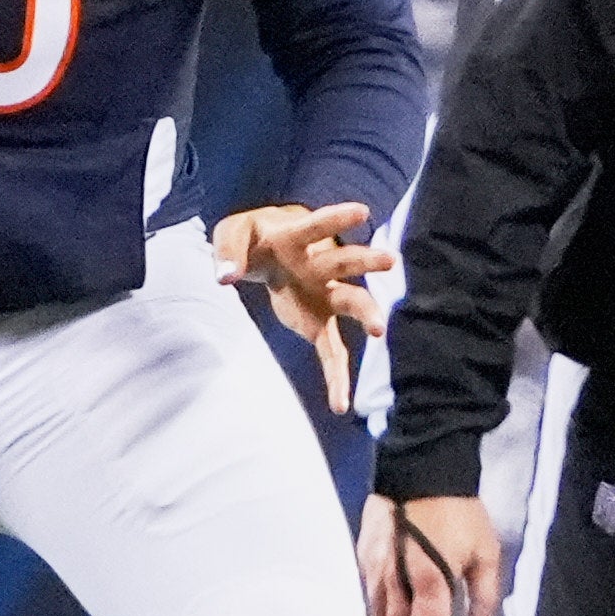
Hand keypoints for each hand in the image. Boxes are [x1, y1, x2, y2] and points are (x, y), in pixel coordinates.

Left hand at [212, 200, 391, 415]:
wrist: (268, 251)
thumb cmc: (253, 238)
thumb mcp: (232, 234)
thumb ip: (227, 252)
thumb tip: (225, 277)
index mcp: (299, 238)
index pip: (318, 226)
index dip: (337, 219)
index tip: (362, 211)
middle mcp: (321, 265)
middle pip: (347, 262)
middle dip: (367, 261)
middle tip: (390, 261)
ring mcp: (326, 295)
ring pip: (352, 302)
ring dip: (366, 313)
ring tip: (379, 331)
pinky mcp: (319, 323)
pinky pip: (332, 352)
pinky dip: (336, 377)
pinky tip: (340, 404)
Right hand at [357, 489, 502, 615]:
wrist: (422, 468)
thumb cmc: (459, 511)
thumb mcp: (485, 551)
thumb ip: (484, 595)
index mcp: (430, 583)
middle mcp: (397, 582)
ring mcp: (375, 568)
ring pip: (376, 614)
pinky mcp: (364, 553)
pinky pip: (367, 592)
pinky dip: (375, 610)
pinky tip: (381, 614)